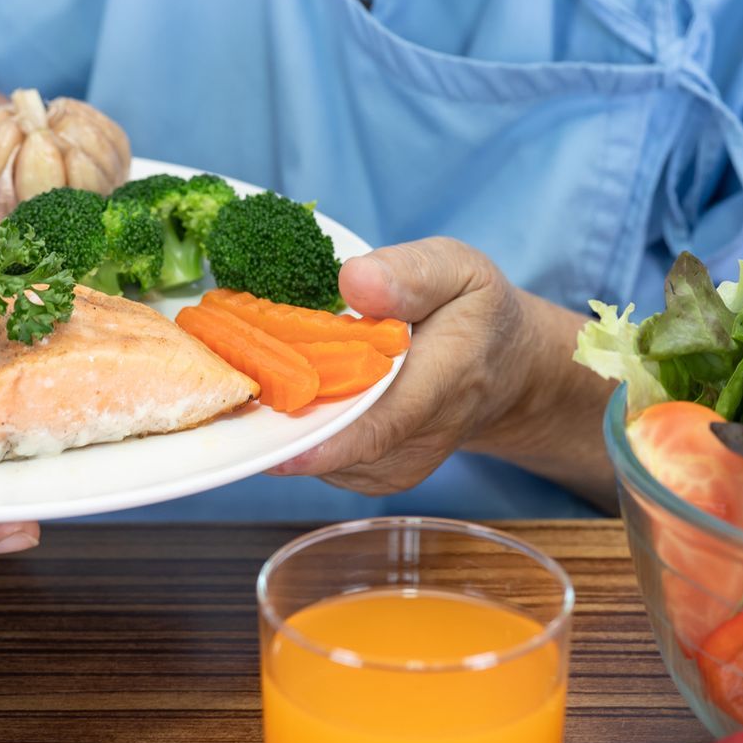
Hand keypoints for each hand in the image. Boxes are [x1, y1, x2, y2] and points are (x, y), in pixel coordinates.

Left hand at [269, 238, 613, 500]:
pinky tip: (291, 394)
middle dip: (283, 419)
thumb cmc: (474, 312)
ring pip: (324, 457)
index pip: (384, 421)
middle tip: (238, 383)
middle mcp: (423, 436)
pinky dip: (300, 430)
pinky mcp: (379, 473)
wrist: (504, 369)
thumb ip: (412, 272)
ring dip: (287, 423)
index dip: (326, 437)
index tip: (274, 437)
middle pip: (340, 445)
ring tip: (266, 376)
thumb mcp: (459, 269)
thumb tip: (355, 280)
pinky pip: (325, 461)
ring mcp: (399, 464)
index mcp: (446, 378)